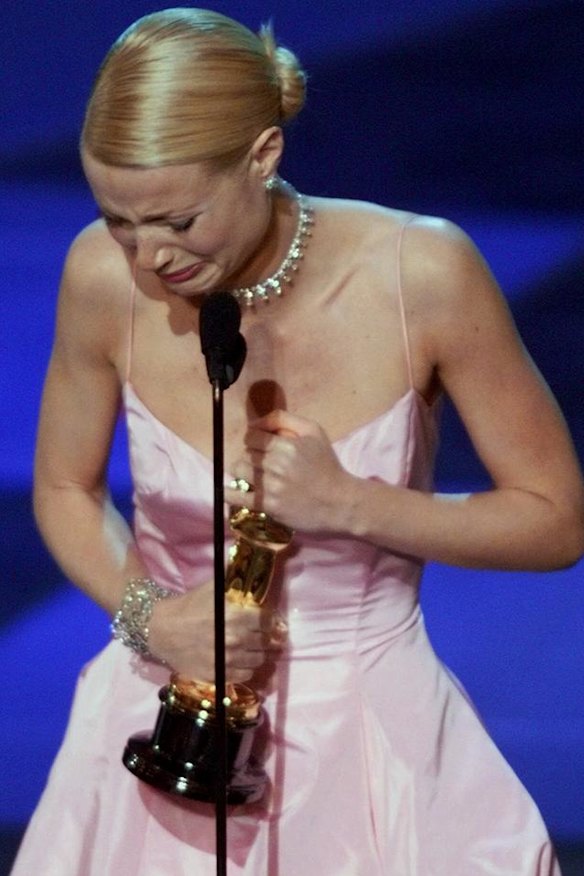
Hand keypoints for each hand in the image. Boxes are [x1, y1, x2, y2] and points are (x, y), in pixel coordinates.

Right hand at [148, 580, 274, 682]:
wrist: (162, 630)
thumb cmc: (189, 606)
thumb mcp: (213, 588)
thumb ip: (235, 581)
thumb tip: (253, 569)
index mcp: (236, 616)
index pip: (268, 621)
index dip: (271, 621)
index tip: (270, 621)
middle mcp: (235, 640)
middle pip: (266, 642)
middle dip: (266, 638)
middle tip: (263, 635)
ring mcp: (227, 661)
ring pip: (258, 660)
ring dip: (258, 654)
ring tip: (252, 648)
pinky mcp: (219, 676)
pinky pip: (245, 676)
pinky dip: (246, 669)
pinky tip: (240, 660)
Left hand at [225, 409, 353, 532]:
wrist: (340, 502)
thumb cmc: (327, 465)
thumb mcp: (314, 431)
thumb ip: (284, 419)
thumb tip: (256, 422)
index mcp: (287, 445)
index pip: (252, 436)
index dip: (254, 439)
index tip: (260, 445)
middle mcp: (276, 465)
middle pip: (245, 454)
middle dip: (250, 456)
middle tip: (260, 462)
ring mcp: (271, 487)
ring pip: (240, 472)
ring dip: (243, 472)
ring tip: (253, 475)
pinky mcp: (269, 506)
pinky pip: (239, 498)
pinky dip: (231, 494)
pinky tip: (230, 491)